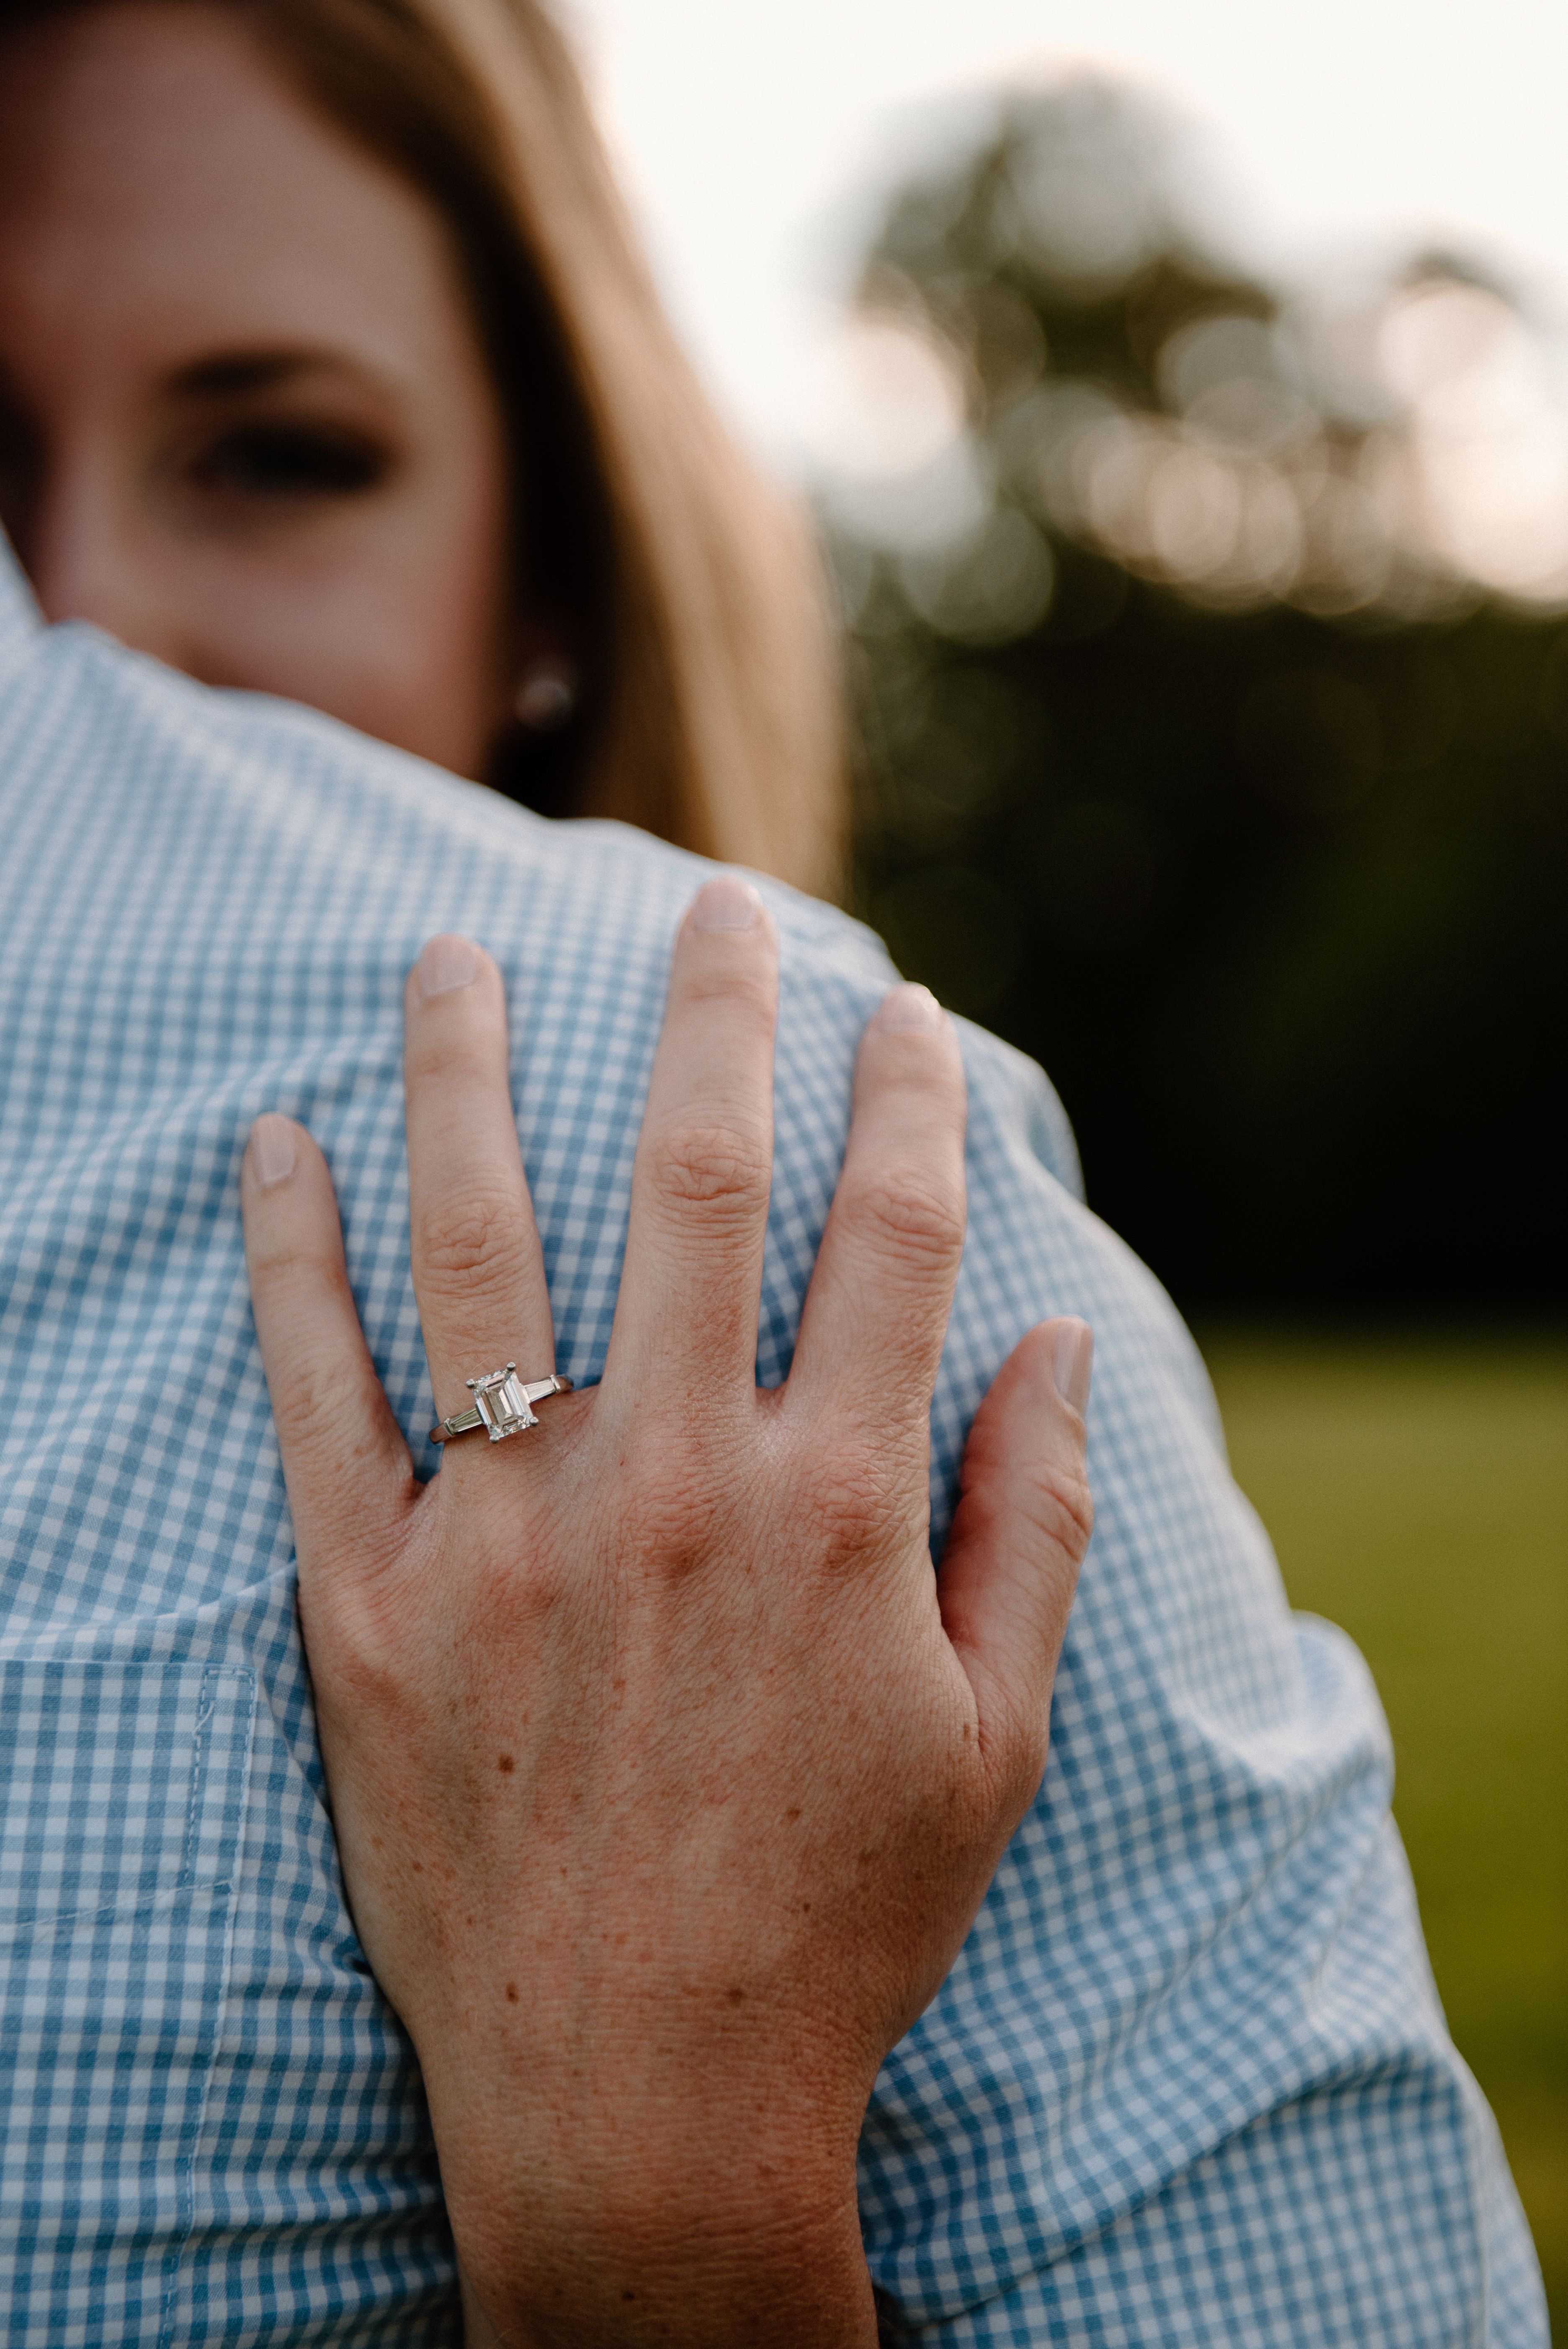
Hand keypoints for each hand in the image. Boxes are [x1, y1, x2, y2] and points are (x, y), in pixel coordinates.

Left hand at [240, 876, 1093, 2347]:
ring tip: (445, 953)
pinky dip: (291, 1257)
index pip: (888, 1234)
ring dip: (465, 1077)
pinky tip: (276, 1144)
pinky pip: (316, 1392)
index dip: (904, 1100)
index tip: (896, 1012)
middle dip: (712, 1017)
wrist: (642, 2107)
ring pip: (483, 1242)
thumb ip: (1033, 1519)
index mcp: (835, 1509)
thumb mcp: (993, 1734)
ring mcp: (509, 1538)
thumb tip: (1064, 1338)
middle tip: (704, 899)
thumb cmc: (838, 1919)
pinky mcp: (372, 1606)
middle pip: (697, 1186)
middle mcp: (674, 1487)